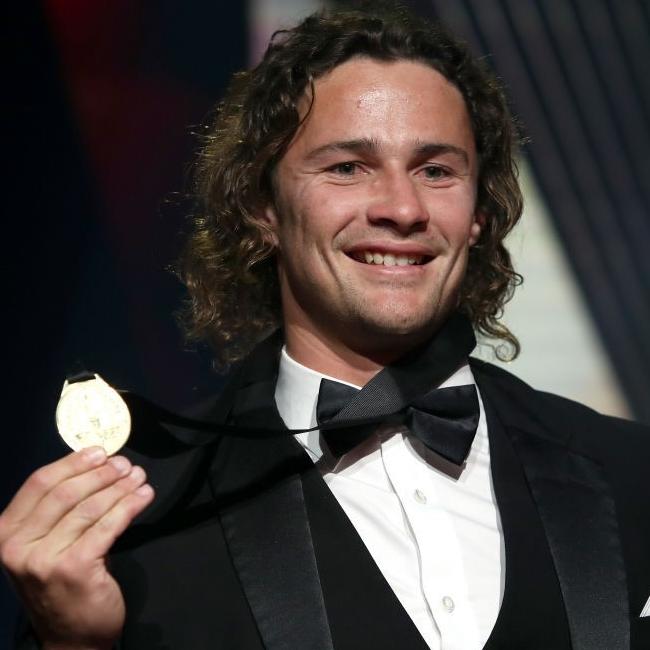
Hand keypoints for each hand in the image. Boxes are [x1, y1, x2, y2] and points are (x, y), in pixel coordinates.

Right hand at [0, 447, 154, 649]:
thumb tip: (98, 465)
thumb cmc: (61, 583)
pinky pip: (108, 526)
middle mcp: (18, 546)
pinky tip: (144, 497)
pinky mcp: (74, 569)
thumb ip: (60, 510)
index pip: (39, 483)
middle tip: (126, 465)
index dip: (73, 463)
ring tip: (139, 477)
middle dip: (101, 474)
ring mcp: (44, 560)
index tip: (100, 452)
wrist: (70, 639)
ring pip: (90, 508)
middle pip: (66, 493)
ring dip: (120, 488)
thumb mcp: (46, 545)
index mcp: (6, 533)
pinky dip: (130, 506)